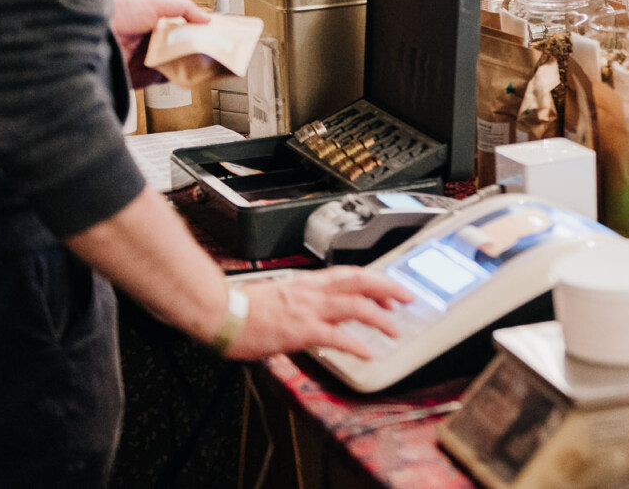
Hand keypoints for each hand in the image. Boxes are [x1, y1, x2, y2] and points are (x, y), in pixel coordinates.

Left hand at [112, 0, 210, 87]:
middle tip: (210, 52)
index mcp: (150, 22)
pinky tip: (183, 73)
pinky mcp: (137, 76)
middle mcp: (146, 41)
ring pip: (171, 64)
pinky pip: (160, 79)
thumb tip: (207, 18)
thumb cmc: (117, 14)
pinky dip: (172, 78)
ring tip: (201, 63)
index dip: (195, 31)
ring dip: (185, 64)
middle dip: (193, 50)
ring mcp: (142, 60)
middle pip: (177, 47)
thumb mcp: (155, 3)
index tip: (211, 35)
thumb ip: (183, 8)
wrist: (91, 36)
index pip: (178, 27)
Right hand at [222, 269, 414, 361]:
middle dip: (388, 289)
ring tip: (395, 329)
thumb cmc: (242, 308)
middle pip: (361, 282)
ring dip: (380, 317)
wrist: (221, 311)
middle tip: (407, 298)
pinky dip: (356, 344)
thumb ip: (302, 304)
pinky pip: (336, 337)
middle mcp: (313, 292)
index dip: (374, 281)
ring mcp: (309, 310)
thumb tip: (316, 314)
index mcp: (308, 283)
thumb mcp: (279, 297)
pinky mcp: (301, 331)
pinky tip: (368, 353)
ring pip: (356, 307)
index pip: (350, 275)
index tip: (389, 291)